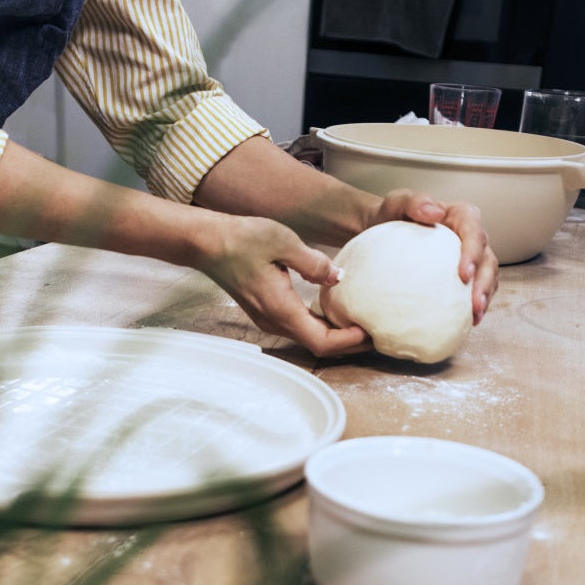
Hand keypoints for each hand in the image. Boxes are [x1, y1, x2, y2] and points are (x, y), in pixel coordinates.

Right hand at [197, 215, 372, 356]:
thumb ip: (313, 263)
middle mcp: (274, 320)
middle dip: (349, 343)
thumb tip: (340, 277)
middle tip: (376, 331)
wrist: (208, 242)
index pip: (321, 341)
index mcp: (280, 308)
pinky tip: (336, 311)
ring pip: (309, 338)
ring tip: (362, 322)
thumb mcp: (283, 241)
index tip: (371, 331)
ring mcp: (269, 318)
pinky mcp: (267, 310)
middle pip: (318, 345)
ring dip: (336, 335)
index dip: (349, 342)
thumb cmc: (241, 239)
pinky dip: (322, 325)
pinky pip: (300, 326)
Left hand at [366, 189, 498, 324]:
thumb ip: (413, 201)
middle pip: (487, 258)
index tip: (462, 275)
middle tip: (474, 304)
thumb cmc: (390, 214)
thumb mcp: (396, 202)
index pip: (474, 232)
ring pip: (488, 276)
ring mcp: (469, 257)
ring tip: (475, 316)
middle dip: (485, 282)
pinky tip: (466, 321)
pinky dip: (473, 305)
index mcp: (461, 216)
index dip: (473, 254)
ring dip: (485, 297)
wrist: (380, 230)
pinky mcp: (463, 275)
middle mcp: (470, 236)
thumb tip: (435, 212)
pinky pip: (474, 290)